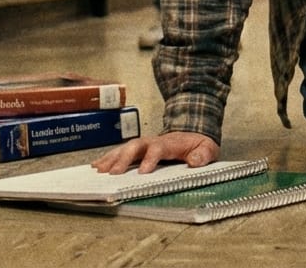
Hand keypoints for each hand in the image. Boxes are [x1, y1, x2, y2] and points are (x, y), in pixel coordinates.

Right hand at [91, 131, 219, 174]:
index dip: (150, 159)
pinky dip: (108, 158)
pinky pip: (120, 152)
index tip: (142, 172)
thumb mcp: (208, 148)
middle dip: (123, 159)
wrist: (193, 132)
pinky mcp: (138, 150)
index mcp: (171, 143)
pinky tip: (96, 166)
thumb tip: (195, 161)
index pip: (158, 148)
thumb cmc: (198, 145)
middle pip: (136, 146)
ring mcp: (144, 144)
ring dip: (111, 158)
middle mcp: (153, 141)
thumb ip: (203, 154)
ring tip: (99, 171)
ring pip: (125, 148)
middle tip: (113, 174)